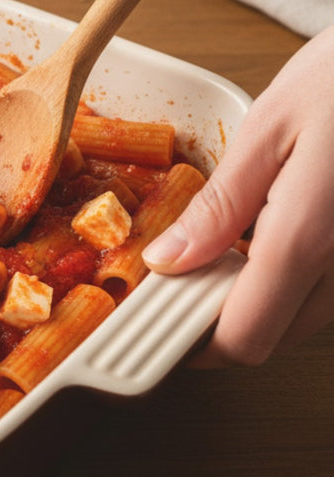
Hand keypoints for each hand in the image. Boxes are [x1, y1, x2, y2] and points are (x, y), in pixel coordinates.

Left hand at [143, 25, 333, 365]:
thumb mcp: (268, 130)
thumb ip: (220, 207)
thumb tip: (170, 261)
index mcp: (310, 237)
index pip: (247, 336)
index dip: (198, 346)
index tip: (164, 323)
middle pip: (280, 333)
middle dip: (227, 316)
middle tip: (186, 276)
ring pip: (312, 313)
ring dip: (265, 296)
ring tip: (228, 245)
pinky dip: (301, 272)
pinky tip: (279, 228)